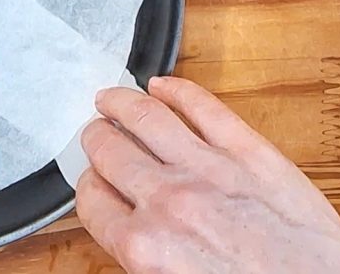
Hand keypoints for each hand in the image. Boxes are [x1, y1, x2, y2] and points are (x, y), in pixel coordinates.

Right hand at [78, 77, 339, 273]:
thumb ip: (145, 254)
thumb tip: (131, 232)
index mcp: (144, 246)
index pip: (92, 199)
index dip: (88, 186)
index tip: (93, 180)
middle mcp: (168, 201)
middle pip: (109, 150)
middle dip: (97, 138)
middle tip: (96, 132)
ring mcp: (209, 169)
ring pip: (146, 117)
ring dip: (121, 102)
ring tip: (112, 97)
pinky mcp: (251, 153)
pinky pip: (203, 108)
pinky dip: (177, 90)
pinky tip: (163, 86)